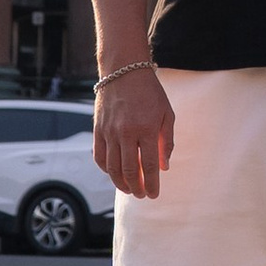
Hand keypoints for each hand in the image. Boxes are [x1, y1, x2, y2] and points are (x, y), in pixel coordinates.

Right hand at [94, 63, 175, 196]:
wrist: (124, 70)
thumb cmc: (150, 92)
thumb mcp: (167, 113)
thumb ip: (167, 141)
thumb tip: (164, 167)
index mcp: (147, 129)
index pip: (150, 165)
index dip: (152, 183)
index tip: (154, 194)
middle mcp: (126, 132)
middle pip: (129, 171)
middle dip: (136, 188)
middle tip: (141, 195)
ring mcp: (109, 132)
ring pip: (112, 168)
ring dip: (120, 183)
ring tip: (129, 189)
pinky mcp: (98, 130)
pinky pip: (100, 157)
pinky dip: (106, 170)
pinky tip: (114, 174)